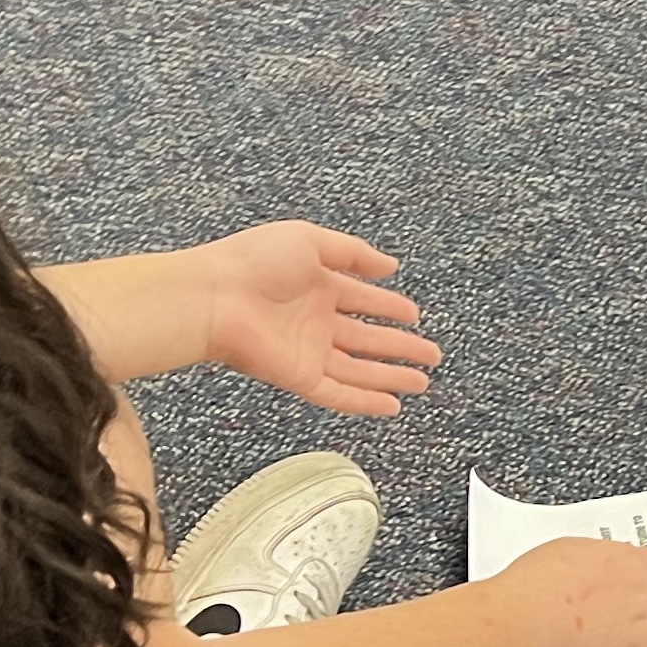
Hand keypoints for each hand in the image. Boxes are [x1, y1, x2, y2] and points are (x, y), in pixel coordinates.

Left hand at [198, 224, 441, 418]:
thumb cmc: (252, 261)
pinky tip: (391, 405)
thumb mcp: (309, 241)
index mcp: (317, 286)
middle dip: (400, 347)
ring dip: (391, 377)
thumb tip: (390, 266)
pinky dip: (365, 401)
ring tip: (422, 381)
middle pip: (368, 339)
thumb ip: (352, 253)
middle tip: (432, 355)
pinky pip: (339, 393)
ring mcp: (309, 351)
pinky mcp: (300, 377)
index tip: (414, 315)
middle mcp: (316, 322)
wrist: (214, 297)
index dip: (390, 308)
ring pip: (360, 370)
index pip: (363, 300)